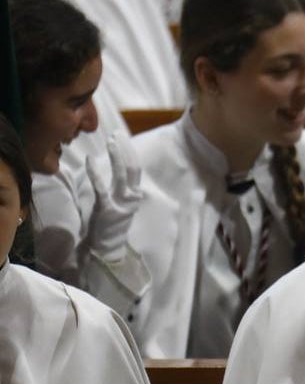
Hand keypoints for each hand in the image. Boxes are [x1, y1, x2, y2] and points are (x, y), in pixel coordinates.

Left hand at [86, 132, 142, 261]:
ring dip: (116, 155)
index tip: (122, 137)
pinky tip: (90, 160)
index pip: (136, 169)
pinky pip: (101, 187)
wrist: (107, 250)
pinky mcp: (107, 209)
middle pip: (132, 168)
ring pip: (121, 174)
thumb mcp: (122, 206)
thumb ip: (123, 190)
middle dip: (125, 149)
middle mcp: (132, 198)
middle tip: (116, 134)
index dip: (130, 152)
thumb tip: (119, 170)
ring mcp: (121, 204)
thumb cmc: (111, 226)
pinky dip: (95, 172)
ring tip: (110, 142)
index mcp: (135, 196)